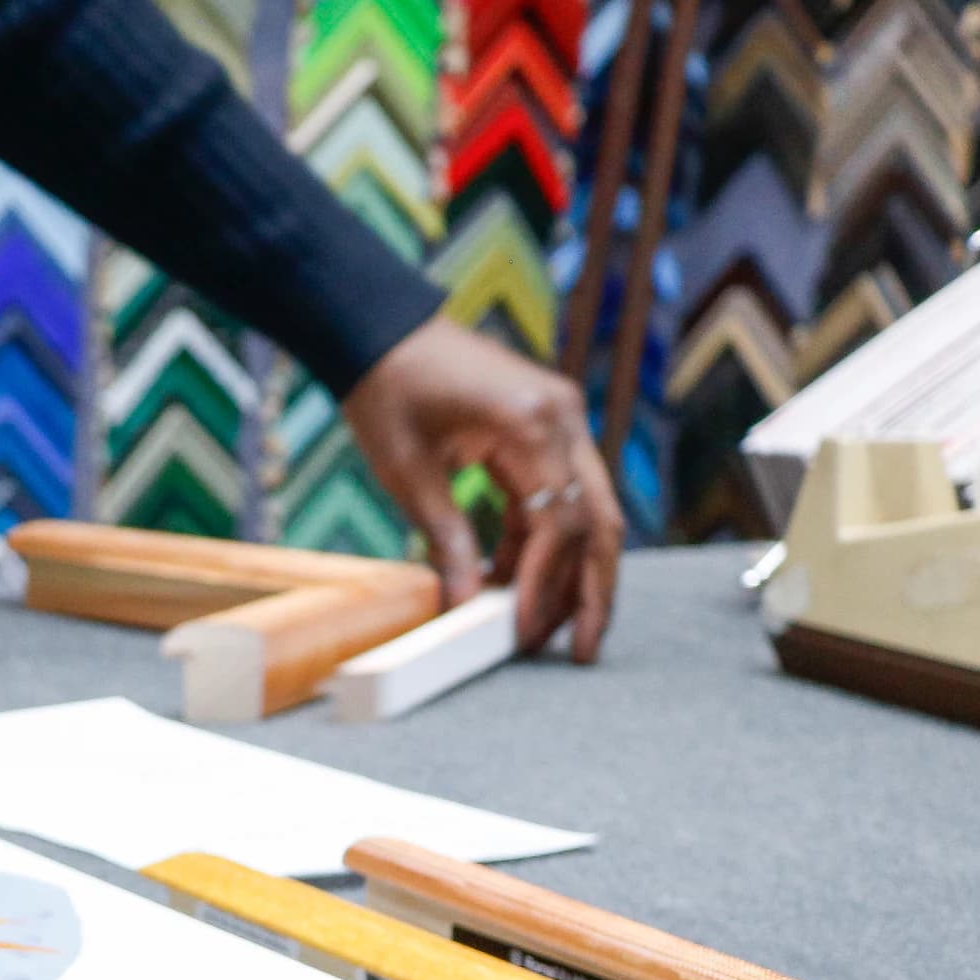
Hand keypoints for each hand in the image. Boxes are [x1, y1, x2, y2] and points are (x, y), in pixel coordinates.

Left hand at [341, 315, 620, 660]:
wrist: (381, 329)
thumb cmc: (387, 390)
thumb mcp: (408, 473)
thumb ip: (445, 540)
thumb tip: (465, 607)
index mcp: (533, 424)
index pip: (559, 523)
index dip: (547, 586)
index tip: (525, 632)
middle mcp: (564, 419)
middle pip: (598, 522)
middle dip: (591, 590)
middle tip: (579, 650)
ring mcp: (562, 421)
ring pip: (588, 512)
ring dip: (573, 571)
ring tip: (553, 629)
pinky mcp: (547, 428)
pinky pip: (559, 494)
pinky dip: (542, 541)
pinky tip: (518, 584)